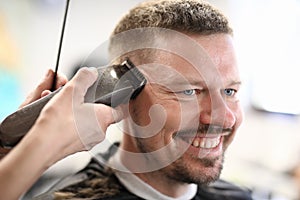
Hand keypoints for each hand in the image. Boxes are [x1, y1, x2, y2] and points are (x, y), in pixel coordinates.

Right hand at [0, 67, 122, 199]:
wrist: (41, 147)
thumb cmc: (58, 122)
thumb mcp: (71, 91)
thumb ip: (84, 78)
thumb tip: (91, 72)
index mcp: (104, 118)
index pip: (121, 110)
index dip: (116, 101)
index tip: (109, 96)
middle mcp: (100, 132)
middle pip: (103, 115)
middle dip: (93, 106)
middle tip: (81, 99)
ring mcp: (88, 142)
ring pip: (90, 125)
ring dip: (82, 116)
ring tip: (67, 109)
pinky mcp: (76, 148)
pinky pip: (80, 134)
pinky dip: (73, 126)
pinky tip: (61, 121)